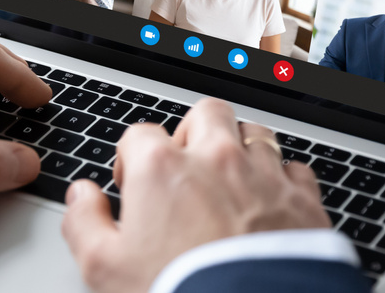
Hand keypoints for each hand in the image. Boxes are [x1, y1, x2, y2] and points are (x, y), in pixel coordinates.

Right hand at [62, 98, 328, 292]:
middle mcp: (216, 159)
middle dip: (194, 134)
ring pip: (254, 133)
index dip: (132, 159)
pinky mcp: (303, 201)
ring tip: (231, 183)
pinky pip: (295, 169)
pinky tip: (272, 206)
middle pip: (205, 114)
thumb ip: (84, 225)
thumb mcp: (104, 270)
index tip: (134, 186)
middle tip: (187, 169)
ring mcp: (264, 175)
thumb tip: (81, 198)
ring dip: (241, 150)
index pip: (140, 136)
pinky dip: (283, 181)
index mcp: (162, 169)